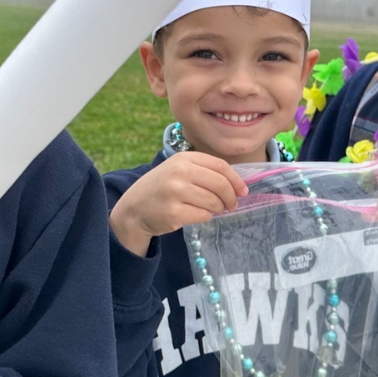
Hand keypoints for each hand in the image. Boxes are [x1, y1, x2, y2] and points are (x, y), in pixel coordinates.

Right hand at [110, 152, 247, 255]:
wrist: (134, 208)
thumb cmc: (162, 189)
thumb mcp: (179, 170)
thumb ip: (204, 171)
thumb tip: (236, 185)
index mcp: (184, 158)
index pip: (220, 166)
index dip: (236, 180)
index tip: (243, 191)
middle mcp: (180, 172)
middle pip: (220, 184)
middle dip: (231, 197)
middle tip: (232, 205)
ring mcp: (176, 192)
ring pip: (214, 202)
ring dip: (218, 209)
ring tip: (212, 210)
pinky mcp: (174, 212)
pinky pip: (203, 215)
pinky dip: (205, 217)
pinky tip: (195, 214)